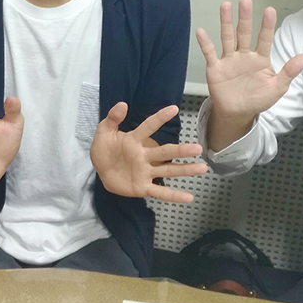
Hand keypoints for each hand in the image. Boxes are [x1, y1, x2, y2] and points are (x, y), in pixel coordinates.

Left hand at [90, 102, 206, 203]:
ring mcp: (146, 171)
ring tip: (203, 168)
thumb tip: (122, 104)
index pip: (148, 127)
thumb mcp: (104, 132)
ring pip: (168, 170)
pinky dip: (174, 195)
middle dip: (182, 150)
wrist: (99, 171)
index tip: (174, 109)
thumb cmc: (104, 149)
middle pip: (166, 152)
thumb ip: (112, 119)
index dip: (159, 118)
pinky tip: (189, 197)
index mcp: (135, 140)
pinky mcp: (143, 187)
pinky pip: (160, 192)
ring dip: (185, 170)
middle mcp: (145, 155)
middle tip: (198, 148)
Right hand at [195, 0, 302, 148]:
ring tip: (226, 5)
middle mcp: (244, 55)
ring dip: (226, 22)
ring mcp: (229, 59)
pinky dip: (205, 43)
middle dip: (245, 17)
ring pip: (227, 37)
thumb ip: (289, 71)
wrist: (237, 113)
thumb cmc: (258, 99)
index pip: (265, 38)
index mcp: (260, 58)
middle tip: (245, 0)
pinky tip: (201, 31)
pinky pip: (209, 53)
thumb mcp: (277, 87)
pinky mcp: (215, 67)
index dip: (267, 25)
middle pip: (244, 33)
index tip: (270, 10)